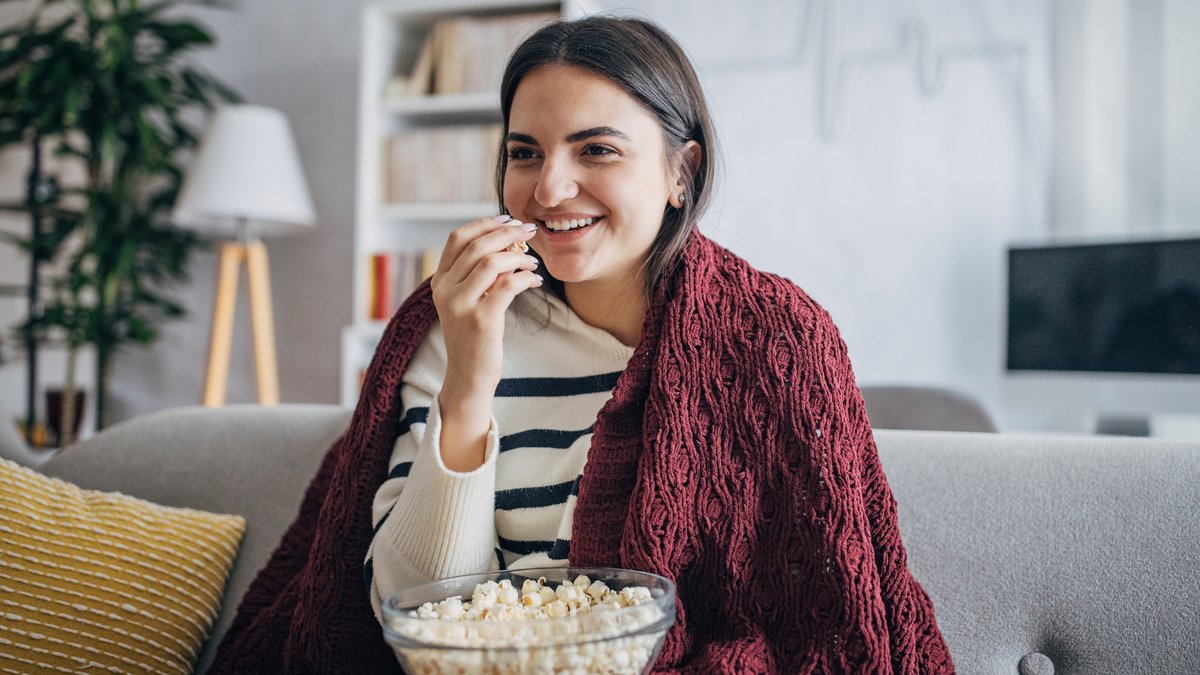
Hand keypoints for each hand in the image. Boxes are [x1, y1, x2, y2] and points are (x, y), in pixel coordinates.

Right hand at [429, 215, 539, 469]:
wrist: (468, 375)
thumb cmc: (474, 335)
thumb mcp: (467, 300)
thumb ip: (477, 273)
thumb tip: (506, 240)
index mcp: (439, 281)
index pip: (458, 238)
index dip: (485, 223)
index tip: (509, 220)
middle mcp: (444, 290)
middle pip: (477, 245)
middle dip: (507, 234)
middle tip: (529, 233)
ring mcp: (460, 305)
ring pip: (491, 261)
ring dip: (518, 256)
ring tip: (532, 261)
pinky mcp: (481, 320)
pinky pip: (508, 285)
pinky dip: (526, 277)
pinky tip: (536, 280)